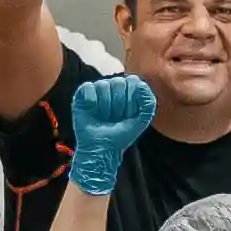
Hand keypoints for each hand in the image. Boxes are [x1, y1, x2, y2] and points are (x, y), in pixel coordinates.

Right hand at [65, 71, 156, 194]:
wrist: (103, 148)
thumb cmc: (122, 134)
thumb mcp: (142, 120)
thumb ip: (148, 103)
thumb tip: (141, 84)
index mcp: (128, 89)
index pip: (132, 81)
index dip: (132, 99)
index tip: (129, 114)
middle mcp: (112, 86)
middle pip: (118, 82)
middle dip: (118, 105)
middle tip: (115, 118)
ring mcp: (97, 89)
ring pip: (103, 85)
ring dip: (105, 107)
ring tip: (104, 117)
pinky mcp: (82, 94)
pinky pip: (88, 87)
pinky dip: (92, 101)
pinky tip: (93, 112)